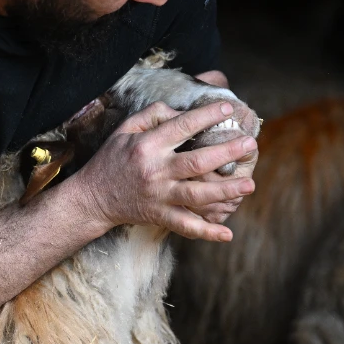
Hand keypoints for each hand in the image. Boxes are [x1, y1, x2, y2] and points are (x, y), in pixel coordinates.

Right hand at [70, 99, 257, 241]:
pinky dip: (206, 232)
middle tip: (250, 145)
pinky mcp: (159, 216)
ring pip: (197, 195)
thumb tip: (182, 112)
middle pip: (197, 162)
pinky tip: (227, 234)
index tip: (228, 109)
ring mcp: (159, 196)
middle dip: (226, 153)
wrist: (93, 198)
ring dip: (225, 191)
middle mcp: (155, 171)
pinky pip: (185, 226)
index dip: (207, 116)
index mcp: (147, 145)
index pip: (182, 127)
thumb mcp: (125, 129)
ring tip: (249, 184)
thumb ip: (153, 115)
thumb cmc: (112, 159)